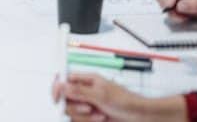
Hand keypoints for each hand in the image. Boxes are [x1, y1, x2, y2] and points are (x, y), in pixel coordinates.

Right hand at [52, 74, 186, 121]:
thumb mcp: (100, 94)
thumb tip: (61, 85)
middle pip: (65, 98)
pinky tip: (101, 118)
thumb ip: (78, 91)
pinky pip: (78, 120)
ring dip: (85, 116)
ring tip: (100, 114)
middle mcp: (84, 91)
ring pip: (71, 112)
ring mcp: (87, 104)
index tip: (57, 98)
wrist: (139, 117)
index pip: (63, 80)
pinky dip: (88, 121)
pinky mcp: (89, 116)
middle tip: (88, 107)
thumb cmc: (125, 101)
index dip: (58, 88)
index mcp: (86, 79)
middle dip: (76, 106)